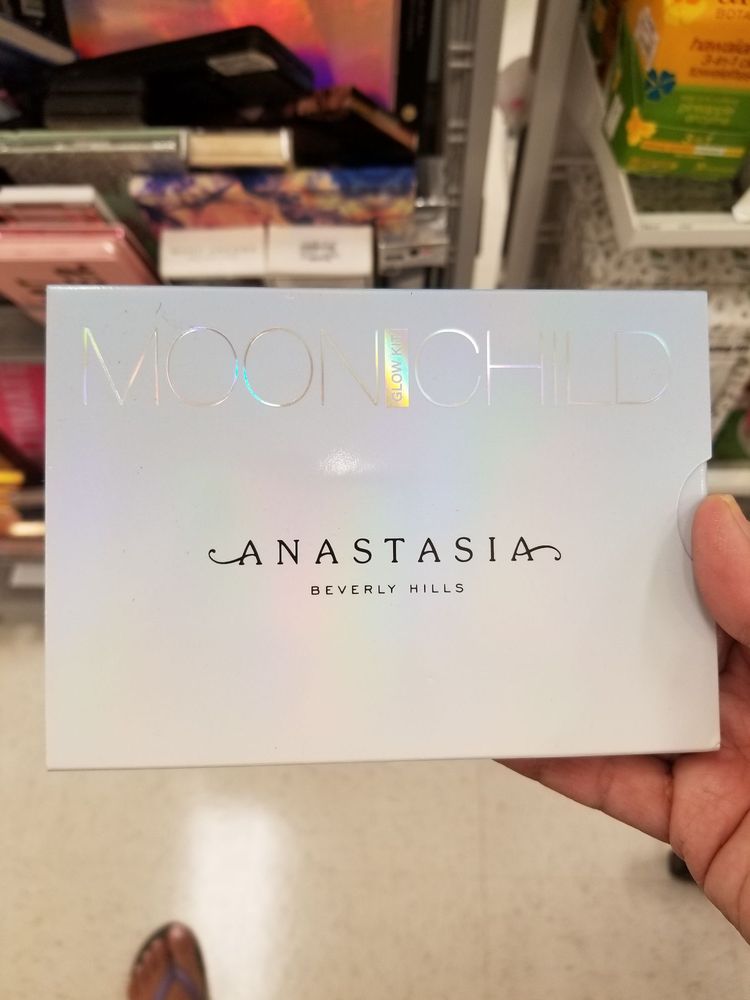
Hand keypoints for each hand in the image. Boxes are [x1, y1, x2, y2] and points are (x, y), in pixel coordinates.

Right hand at [502, 494, 749, 941]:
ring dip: (566, 678)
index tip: (608, 503)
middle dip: (599, 601)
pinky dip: (556, 760)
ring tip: (508, 635)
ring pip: (626, 704)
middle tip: (535, 562)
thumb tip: (716, 526)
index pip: (723, 577)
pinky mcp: (691, 818)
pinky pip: (610, 782)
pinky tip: (514, 731)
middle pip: (661, 636)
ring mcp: (721, 756)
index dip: (670, 539)